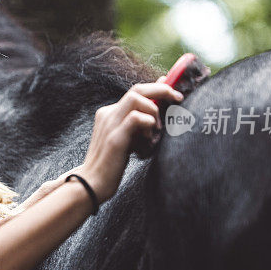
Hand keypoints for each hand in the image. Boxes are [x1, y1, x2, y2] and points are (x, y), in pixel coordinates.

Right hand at [79, 79, 182, 202]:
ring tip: (156, 128)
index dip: (157, 86)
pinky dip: (148, 122)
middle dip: (162, 90)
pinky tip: (149, 138)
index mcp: (110, 112)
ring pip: (136, 98)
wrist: (92, 182)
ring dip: (153, 109)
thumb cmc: (112, 162)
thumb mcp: (127, 138)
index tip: (173, 91)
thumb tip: (155, 111)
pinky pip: (135, 118)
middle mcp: (108, 114)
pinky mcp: (115, 138)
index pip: (136, 91)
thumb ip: (137, 124)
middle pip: (137, 89)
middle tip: (178, 98)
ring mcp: (110, 124)